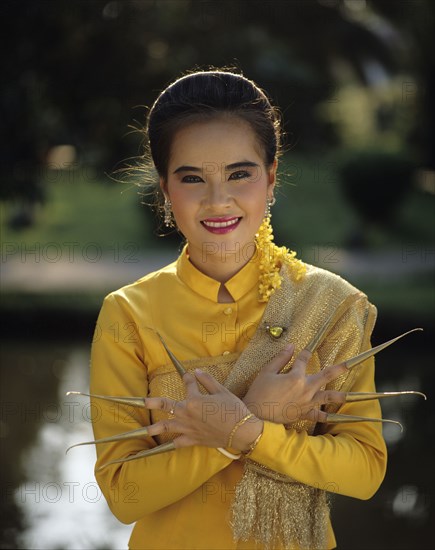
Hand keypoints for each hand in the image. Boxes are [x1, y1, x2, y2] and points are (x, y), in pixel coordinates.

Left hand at [143, 370, 262, 451]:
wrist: (241, 431)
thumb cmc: (233, 409)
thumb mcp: (221, 391)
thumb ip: (207, 380)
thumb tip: (196, 371)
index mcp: (194, 400)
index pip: (188, 385)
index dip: (188, 379)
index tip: (189, 375)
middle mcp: (188, 414)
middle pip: (166, 406)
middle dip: (152, 402)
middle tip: (142, 401)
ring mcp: (189, 428)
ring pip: (167, 427)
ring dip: (154, 428)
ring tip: (145, 430)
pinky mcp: (194, 440)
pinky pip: (179, 443)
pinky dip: (171, 443)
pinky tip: (165, 444)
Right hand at [243, 344, 348, 423]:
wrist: (256, 415)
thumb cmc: (259, 392)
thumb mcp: (267, 372)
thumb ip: (281, 358)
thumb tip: (291, 345)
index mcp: (295, 376)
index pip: (303, 359)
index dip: (306, 352)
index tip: (309, 348)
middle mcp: (305, 389)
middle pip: (326, 375)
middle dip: (341, 368)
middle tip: (352, 363)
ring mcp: (306, 403)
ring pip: (329, 397)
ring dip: (342, 394)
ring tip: (361, 394)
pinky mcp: (303, 414)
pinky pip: (319, 416)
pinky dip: (327, 416)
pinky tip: (337, 416)